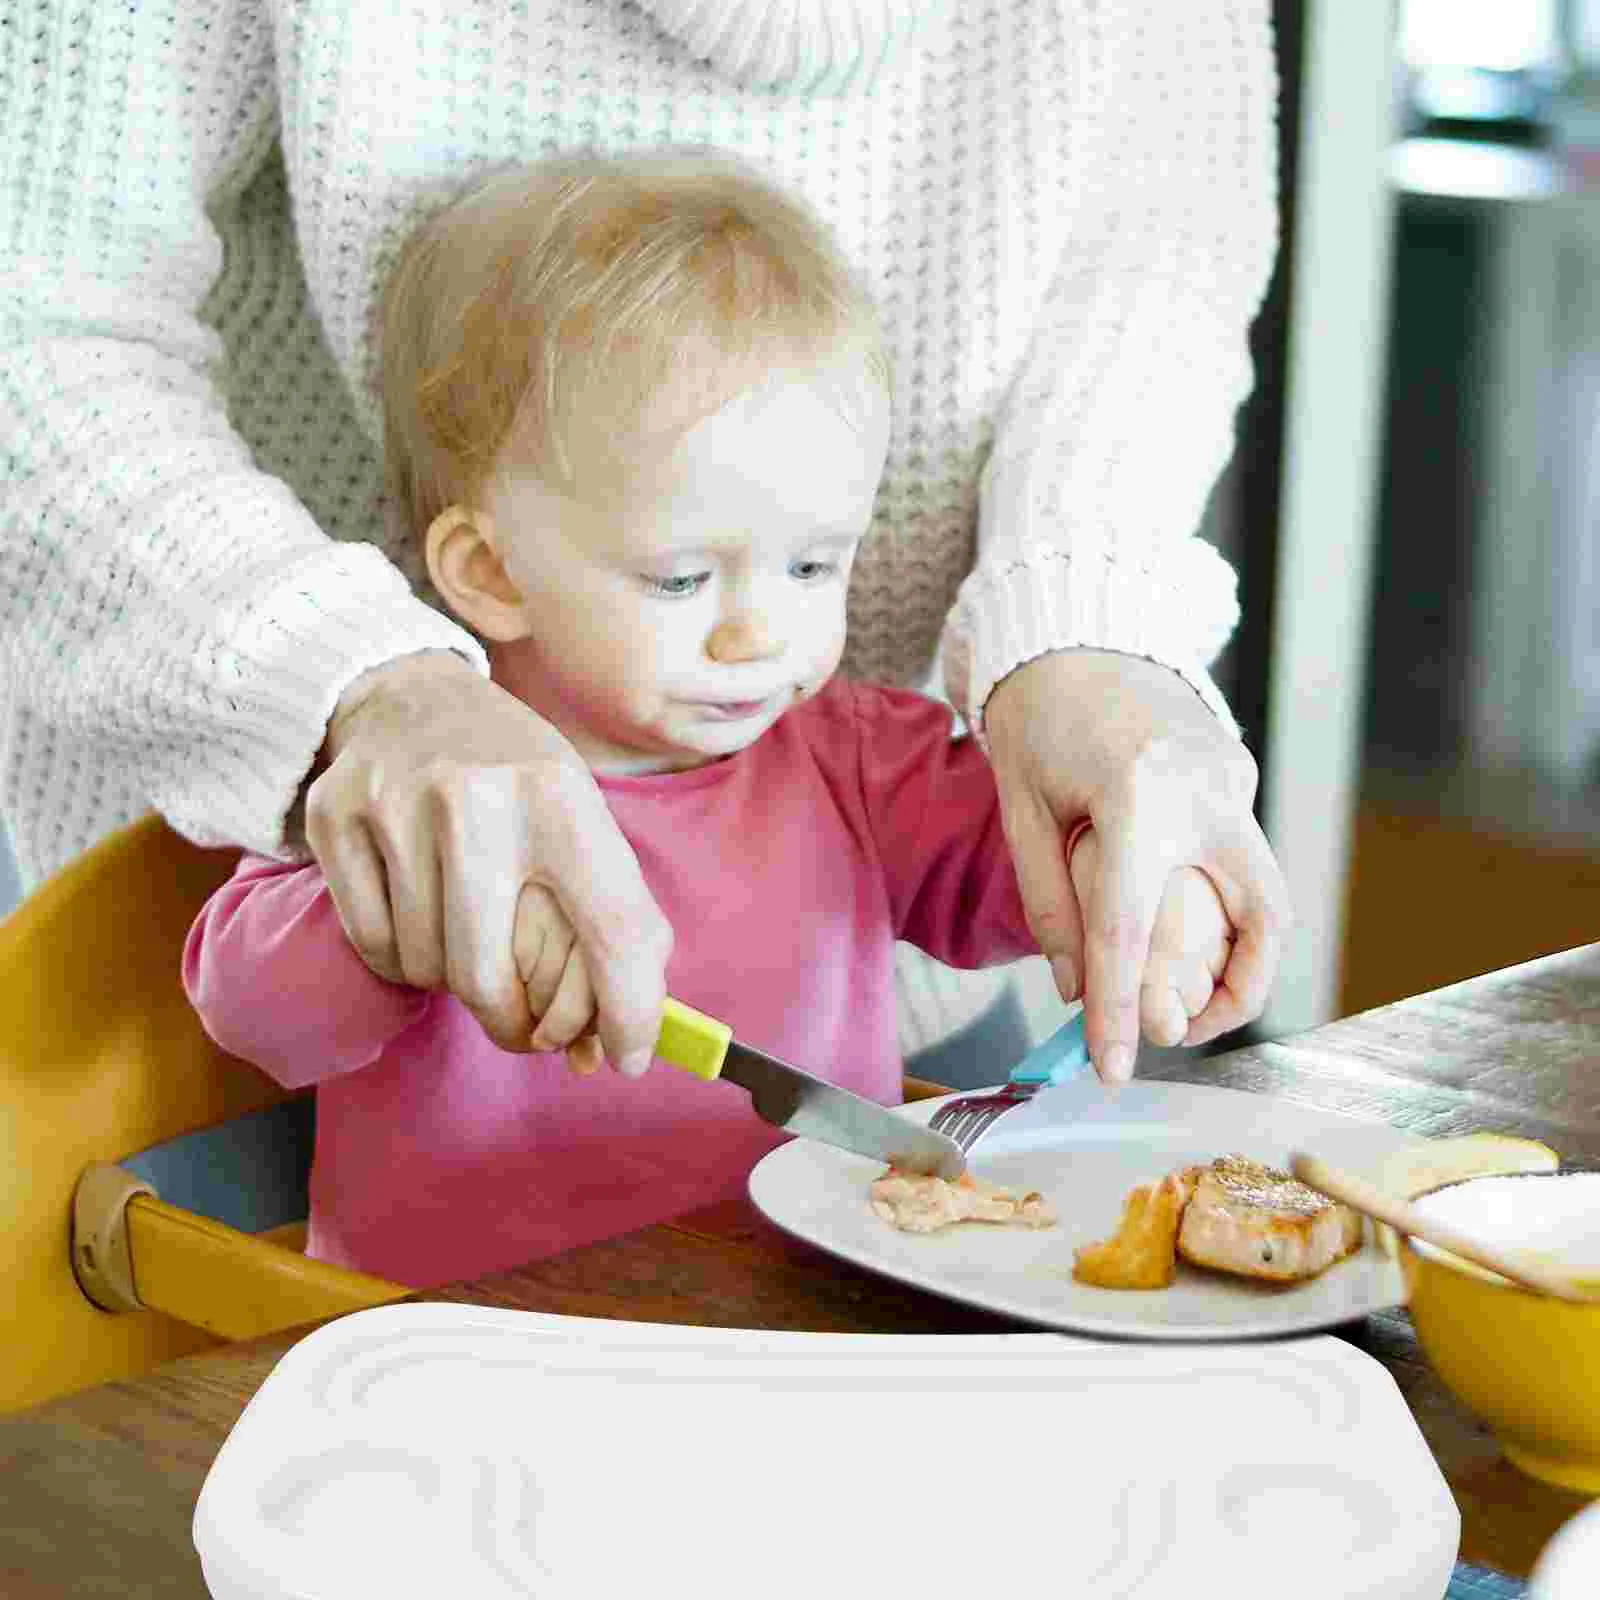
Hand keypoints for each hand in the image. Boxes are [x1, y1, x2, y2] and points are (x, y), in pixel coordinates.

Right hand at [304, 651, 670, 1074]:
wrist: (412, 696)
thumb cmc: (516, 777)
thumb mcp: (584, 818)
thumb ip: (614, 921)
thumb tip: (614, 1046)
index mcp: (560, 797)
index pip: (612, 928)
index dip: (627, 1011)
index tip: (626, 1057)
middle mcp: (476, 798)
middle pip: (487, 976)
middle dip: (512, 1025)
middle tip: (524, 1028)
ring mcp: (396, 804)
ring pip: (424, 967)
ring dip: (451, 982)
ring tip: (468, 939)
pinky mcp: (334, 816)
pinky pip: (372, 944)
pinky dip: (401, 959)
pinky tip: (420, 918)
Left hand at [985, 648, 1290, 1082]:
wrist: (1075, 635)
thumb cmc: (1035, 721)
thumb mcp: (1022, 812)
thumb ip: (1052, 904)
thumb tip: (1077, 990)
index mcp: (1136, 795)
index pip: (1131, 931)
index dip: (1121, 1009)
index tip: (1112, 1067)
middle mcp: (1204, 787)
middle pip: (1257, 919)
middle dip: (1235, 994)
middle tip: (1182, 1035)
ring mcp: (1234, 776)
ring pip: (1266, 894)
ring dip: (1240, 956)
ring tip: (1187, 994)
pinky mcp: (1238, 771)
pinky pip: (1244, 858)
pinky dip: (1222, 906)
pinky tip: (1181, 926)